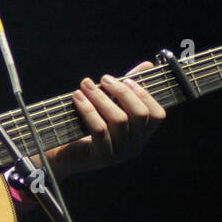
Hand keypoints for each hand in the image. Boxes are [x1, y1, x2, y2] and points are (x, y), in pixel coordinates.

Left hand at [47, 61, 165, 178]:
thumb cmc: (89, 126)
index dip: (145, 94)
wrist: (65, 154)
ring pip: (119, 120)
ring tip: (86, 84)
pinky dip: (88, 109)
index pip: (157, 115)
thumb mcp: (110, 105)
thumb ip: (128, 87)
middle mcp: (135, 145)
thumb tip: (147, 65)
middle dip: (122, 92)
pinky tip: (77, 97)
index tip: (126, 79)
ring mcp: (120, 153)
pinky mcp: (102, 157)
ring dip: (101, 97)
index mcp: (141, 134)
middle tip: (104, 79)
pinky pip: (99, 129)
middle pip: (139, 114)